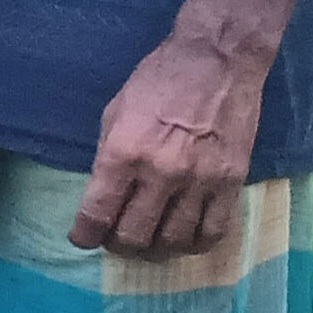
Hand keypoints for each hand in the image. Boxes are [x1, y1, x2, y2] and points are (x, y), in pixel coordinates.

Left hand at [72, 25, 267, 258]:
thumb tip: (104, 196)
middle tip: (114, 240)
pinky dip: (194, 245)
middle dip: (117, 245)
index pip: (97, 213)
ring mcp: (200, 182)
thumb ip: (108, 157)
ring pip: (173, 241)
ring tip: (147, 243)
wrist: (217, 63)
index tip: (82, 238)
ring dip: (154, 250)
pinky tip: (183, 239)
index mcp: (123, 153)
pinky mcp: (231, 184)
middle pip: (134, 236)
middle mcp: (160, 173)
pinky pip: (213, 232)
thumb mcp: (115, 113)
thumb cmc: (157, 81)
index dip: (84, 235)